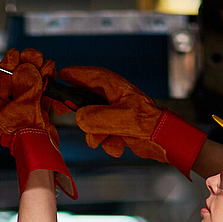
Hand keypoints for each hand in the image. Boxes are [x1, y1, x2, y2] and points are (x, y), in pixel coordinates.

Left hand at [0, 48, 59, 147]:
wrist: (41, 153)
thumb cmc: (25, 137)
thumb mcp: (23, 106)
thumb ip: (26, 85)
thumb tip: (27, 68)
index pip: (0, 81)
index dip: (8, 65)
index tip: (15, 54)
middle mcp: (10, 110)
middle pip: (17, 82)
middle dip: (26, 67)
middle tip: (33, 56)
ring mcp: (25, 112)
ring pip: (31, 87)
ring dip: (39, 73)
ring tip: (44, 63)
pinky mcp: (39, 115)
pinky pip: (42, 95)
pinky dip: (47, 85)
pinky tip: (50, 74)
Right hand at [58, 66, 207, 177]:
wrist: (163, 141)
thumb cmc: (148, 123)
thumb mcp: (119, 119)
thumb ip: (95, 118)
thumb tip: (79, 119)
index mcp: (113, 86)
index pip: (88, 75)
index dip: (72, 76)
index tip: (59, 77)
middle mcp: (112, 97)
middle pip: (85, 100)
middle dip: (82, 115)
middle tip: (61, 110)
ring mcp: (114, 113)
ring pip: (92, 122)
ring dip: (97, 135)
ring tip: (108, 140)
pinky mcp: (117, 127)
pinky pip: (103, 135)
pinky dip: (109, 143)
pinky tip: (120, 145)